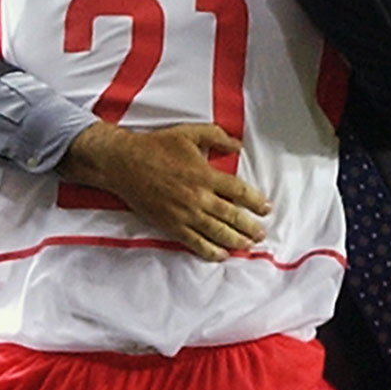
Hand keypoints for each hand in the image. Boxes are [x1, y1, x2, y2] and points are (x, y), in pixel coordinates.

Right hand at [57, 121, 268, 261]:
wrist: (124, 163)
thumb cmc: (156, 146)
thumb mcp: (189, 133)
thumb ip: (217, 137)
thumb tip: (238, 145)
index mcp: (205, 175)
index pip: (239, 192)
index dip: (256, 202)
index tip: (266, 208)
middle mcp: (198, 197)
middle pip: (232, 216)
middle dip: (250, 227)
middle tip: (261, 233)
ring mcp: (185, 214)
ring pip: (217, 233)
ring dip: (236, 241)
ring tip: (248, 245)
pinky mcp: (171, 225)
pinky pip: (195, 243)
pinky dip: (211, 251)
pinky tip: (222, 255)